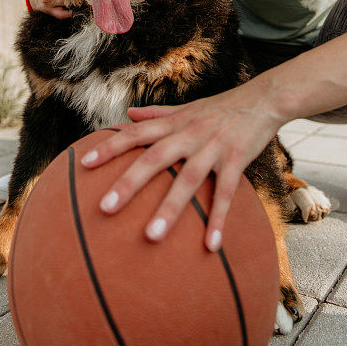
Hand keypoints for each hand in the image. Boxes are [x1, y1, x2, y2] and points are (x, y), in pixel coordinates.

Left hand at [81, 84, 285, 250]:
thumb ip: (156, 113)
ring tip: (151, 238)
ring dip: (170, 209)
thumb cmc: (220, 107)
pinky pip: (226, 192)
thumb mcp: (186, 108)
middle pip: (154, 159)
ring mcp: (213, 147)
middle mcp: (189, 134)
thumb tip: (127, 113)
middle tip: (104, 209)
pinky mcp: (236, 159)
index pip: (135, 133)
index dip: (109, 148)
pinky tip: (210, 246)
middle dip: (129, 184)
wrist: (262, 99)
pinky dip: (218, 219)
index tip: (84, 164)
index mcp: (174, 123)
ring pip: (188, 180)